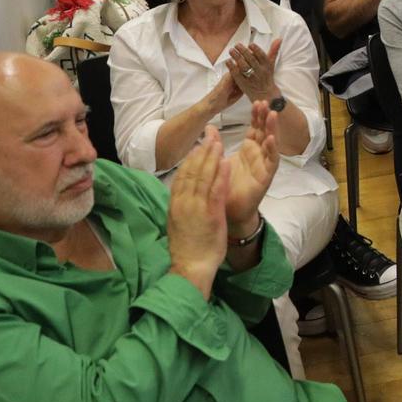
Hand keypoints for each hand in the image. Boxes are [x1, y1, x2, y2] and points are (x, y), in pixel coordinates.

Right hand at [166, 128, 228, 293]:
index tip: (197, 146)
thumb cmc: (187, 247)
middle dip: (202, 152)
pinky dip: (220, 175)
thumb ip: (181, 206)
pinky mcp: (210, 214)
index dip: (190, 159)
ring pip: (203, 177)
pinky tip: (226, 162)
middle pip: (192, 171)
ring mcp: (196, 207)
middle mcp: (184, 202)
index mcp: (175, 203)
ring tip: (218, 141)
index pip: (182, 175)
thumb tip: (182, 194)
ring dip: (211, 157)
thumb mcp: (178, 222)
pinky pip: (216, 191)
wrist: (190, 266)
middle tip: (210, 135)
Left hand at [225, 39, 281, 103]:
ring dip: (236, 57)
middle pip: (251, 60)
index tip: (250, 44)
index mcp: (267, 66)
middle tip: (237, 45)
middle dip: (243, 51)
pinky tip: (228, 61)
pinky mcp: (243, 83)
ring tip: (231, 51)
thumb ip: (273, 51)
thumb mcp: (272, 64)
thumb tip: (279, 39)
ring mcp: (251, 78)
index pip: (262, 56)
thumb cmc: (267, 77)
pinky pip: (236, 74)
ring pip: (243, 66)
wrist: (266, 94)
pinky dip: (231, 67)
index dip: (256, 50)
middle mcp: (260, 72)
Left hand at [225, 100, 278, 232]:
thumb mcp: (218, 162)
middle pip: (264, 132)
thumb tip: (209, 127)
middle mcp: (258, 155)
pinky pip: (271, 162)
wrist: (228, 213)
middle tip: (265, 101)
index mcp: (248, 150)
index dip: (256, 116)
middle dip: (265, 117)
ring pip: (271, 143)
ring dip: (272, 129)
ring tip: (273, 114)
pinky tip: (271, 139)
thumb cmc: (226, 188)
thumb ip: (216, 145)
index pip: (254, 128)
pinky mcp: (266, 177)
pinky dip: (272, 150)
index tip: (256, 101)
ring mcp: (264, 165)